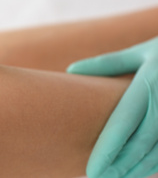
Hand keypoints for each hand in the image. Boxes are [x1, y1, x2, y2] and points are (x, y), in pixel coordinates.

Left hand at [67, 37, 157, 177]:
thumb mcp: (139, 53)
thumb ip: (107, 63)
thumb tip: (70, 70)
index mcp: (148, 82)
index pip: (123, 122)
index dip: (107, 148)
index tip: (90, 169)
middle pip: (141, 142)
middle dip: (119, 165)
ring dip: (137, 169)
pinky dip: (154, 162)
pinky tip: (139, 170)